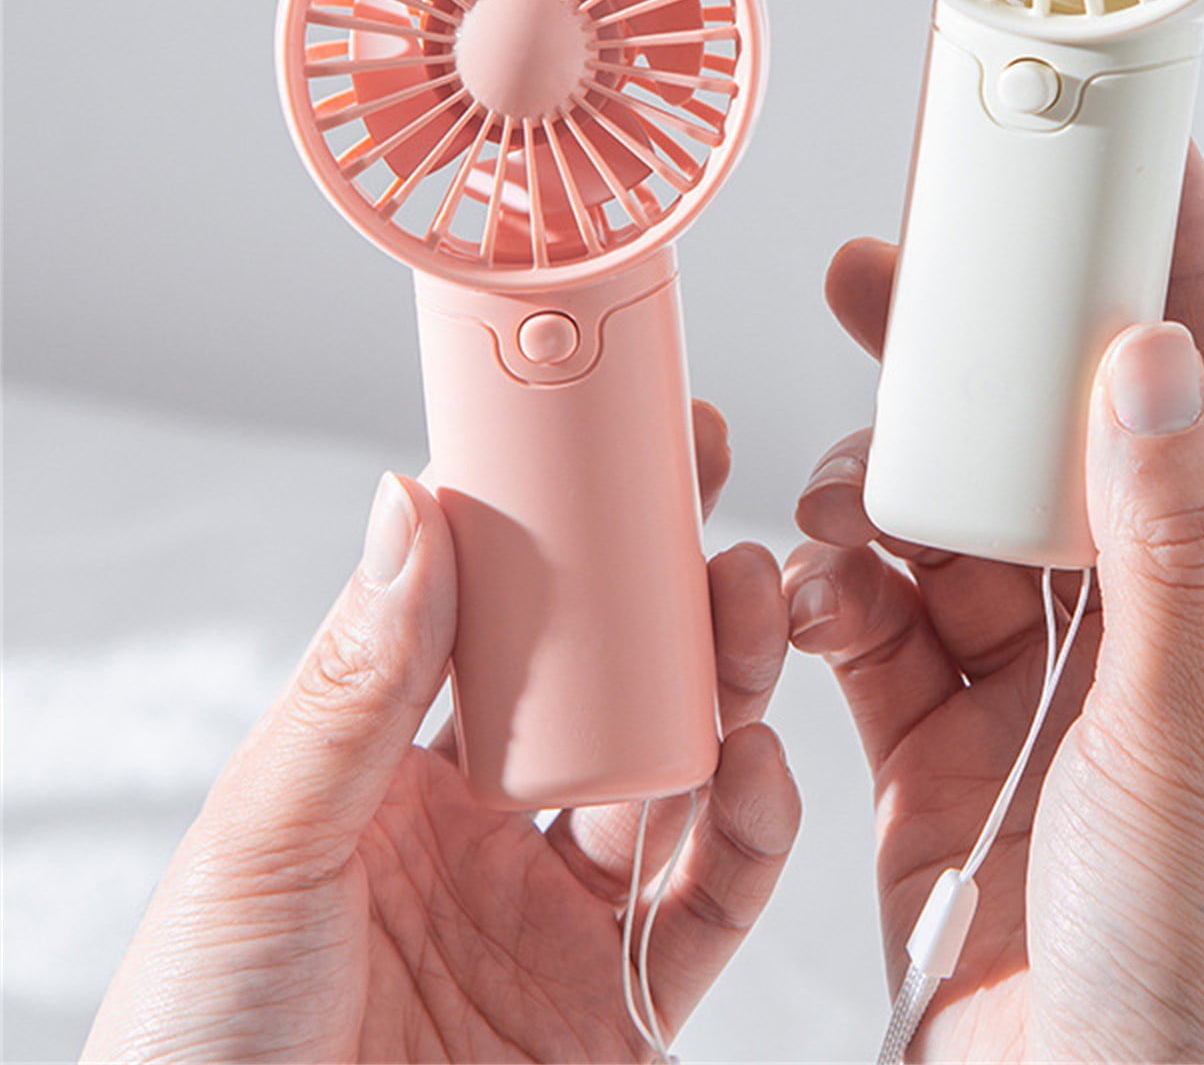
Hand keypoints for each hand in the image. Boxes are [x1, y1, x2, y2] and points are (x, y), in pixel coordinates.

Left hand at [85, 403, 798, 1063]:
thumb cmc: (203, 1044)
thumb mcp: (265, 846)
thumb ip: (355, 685)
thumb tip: (410, 507)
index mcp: (396, 770)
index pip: (497, 621)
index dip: (557, 528)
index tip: (606, 441)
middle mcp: (493, 826)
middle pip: (610, 681)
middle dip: (666, 586)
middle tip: (703, 496)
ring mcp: (563, 909)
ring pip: (681, 767)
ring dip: (727, 679)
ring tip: (748, 601)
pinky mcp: (626, 1001)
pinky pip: (715, 903)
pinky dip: (756, 831)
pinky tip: (758, 765)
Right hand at [784, 149, 1203, 1062]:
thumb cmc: (1190, 978)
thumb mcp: (1189, 747)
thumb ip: (1165, 549)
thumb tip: (1156, 365)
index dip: (1180, 276)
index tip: (1138, 165)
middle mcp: (1151, 630)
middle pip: (1055, 446)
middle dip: (977, 367)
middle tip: (887, 277)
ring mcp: (1041, 678)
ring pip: (951, 523)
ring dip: (885, 490)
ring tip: (841, 490)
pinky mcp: (942, 731)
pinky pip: (881, 615)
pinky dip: (839, 590)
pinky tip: (816, 593)